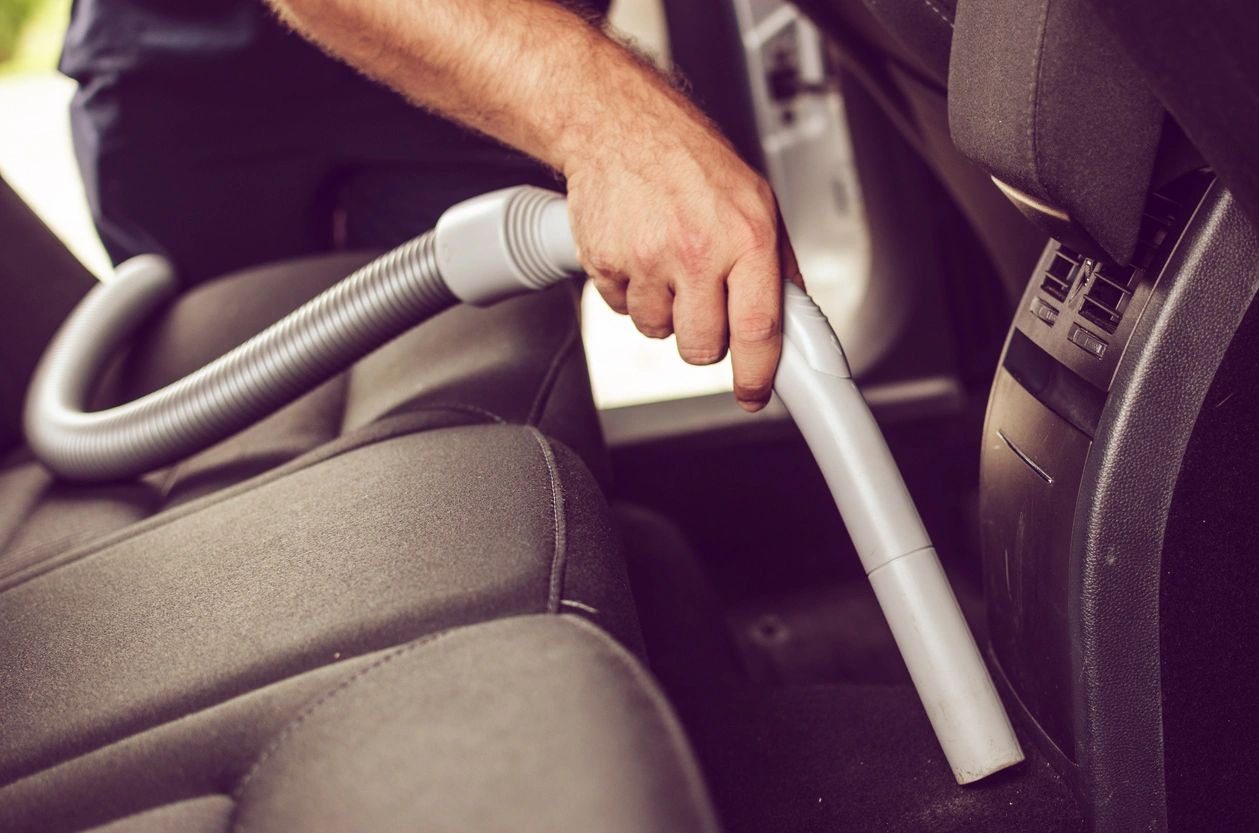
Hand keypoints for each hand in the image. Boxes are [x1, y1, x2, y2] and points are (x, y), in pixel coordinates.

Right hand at [564, 111, 802, 411]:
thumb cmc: (688, 157)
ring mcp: (646, 258)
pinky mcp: (605, 262)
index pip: (758, 329)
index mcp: (746, 235)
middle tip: (703, 299)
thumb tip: (792, 316)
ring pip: (658, 332)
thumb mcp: (755, 199)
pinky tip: (638, 252)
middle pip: (702, 347)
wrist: (617, 123)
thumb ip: (776, 262)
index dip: (757, 374)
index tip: (753, 394)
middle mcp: (696, 249)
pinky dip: (630, 291)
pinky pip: (621, 309)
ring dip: (664, 310)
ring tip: (667, 260)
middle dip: (704, 338)